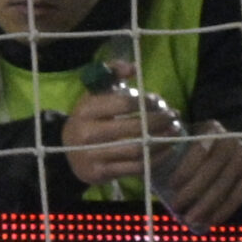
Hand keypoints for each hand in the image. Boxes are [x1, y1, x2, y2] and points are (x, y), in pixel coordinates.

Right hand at [59, 75, 180, 188]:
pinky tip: (167, 150)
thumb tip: (134, 67)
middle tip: (174, 116)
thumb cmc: (89, 117)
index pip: (124, 104)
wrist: (66, 149)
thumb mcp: (96, 92)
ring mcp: (92, 156)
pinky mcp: (100, 173)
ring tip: (175, 131)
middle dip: (159, 121)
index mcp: (86, 110)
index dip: (147, 102)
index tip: (158, 101)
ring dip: (161, 141)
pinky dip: (156, 159)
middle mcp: (86, 134)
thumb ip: (113, 72)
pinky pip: (134, 168)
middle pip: (133, 128)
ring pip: (136, 150)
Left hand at [153, 117, 241, 229]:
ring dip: (207, 203)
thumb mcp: (178, 149)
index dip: (187, 167)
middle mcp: (233, 138)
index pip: (201, 147)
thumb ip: (164, 155)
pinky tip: (210, 222)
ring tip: (190, 219)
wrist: (226, 157)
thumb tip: (143, 169)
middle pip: (214, 166)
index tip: (171, 186)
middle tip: (177, 207)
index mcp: (211, 128)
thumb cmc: (190, 155)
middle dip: (194, 189)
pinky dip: (225, 209)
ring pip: (227, 181)